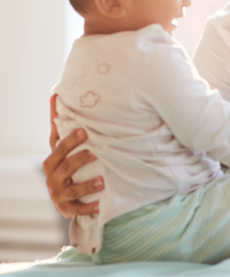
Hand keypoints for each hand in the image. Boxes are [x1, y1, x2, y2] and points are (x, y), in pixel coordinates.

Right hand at [43, 94, 102, 217]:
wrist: (70, 196)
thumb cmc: (71, 163)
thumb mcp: (67, 144)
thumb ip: (62, 123)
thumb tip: (55, 92)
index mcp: (53, 159)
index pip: (58, 147)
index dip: (69, 140)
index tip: (85, 131)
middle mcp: (53, 176)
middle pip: (63, 166)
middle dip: (78, 158)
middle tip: (96, 151)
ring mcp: (58, 194)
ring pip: (71, 189)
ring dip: (86, 185)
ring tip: (102, 180)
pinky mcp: (66, 209)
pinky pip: (77, 210)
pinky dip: (88, 208)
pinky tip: (101, 205)